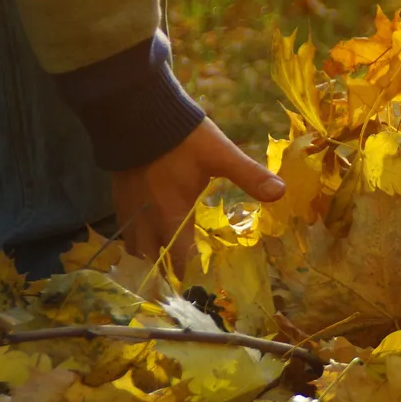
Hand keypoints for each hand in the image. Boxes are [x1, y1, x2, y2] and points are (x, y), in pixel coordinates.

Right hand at [112, 118, 285, 271]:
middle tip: (183, 287)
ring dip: (150, 261)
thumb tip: (281, 192)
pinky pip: (126, 231)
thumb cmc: (179, 136)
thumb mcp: (219, 154)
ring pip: (135, 250)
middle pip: (152, 262)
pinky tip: (149, 237)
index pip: (179, 260)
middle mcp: (145, 220)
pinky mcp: (118, 197)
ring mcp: (128, 210)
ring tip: (165, 269)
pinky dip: (138, 242)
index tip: (203, 290)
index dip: (191, 277)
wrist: (134, 111)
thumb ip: (249, 175)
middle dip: (167, 276)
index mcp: (171, 216)